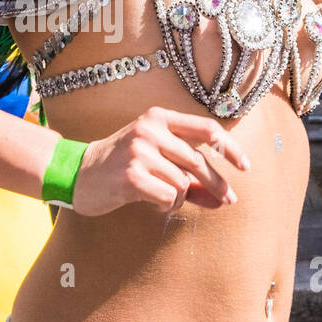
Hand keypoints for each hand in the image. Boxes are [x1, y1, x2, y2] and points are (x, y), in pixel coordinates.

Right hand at [71, 106, 250, 216]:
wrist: (77, 173)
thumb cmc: (120, 165)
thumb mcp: (154, 157)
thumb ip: (187, 172)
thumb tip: (222, 197)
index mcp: (158, 117)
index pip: (207, 128)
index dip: (230, 148)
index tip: (245, 166)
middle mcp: (150, 130)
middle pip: (199, 161)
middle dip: (217, 184)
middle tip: (228, 200)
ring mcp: (140, 152)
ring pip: (184, 182)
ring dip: (181, 197)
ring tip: (164, 197)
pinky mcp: (132, 176)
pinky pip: (169, 197)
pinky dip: (167, 205)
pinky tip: (153, 202)